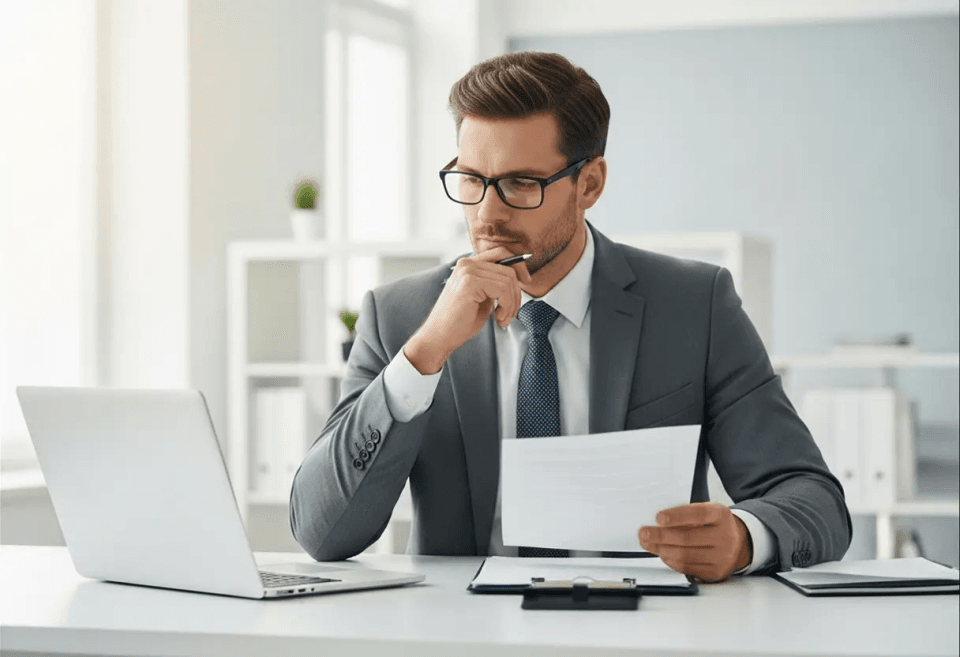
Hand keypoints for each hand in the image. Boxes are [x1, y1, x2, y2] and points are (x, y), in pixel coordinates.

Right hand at [404, 245, 532, 373]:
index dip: (518, 266)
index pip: (501, 253)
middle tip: (511, 313)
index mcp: (469, 265)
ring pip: (508, 280)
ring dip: (512, 304)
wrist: (439, 337)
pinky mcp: (470, 282)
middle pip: (509, 268)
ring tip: (503, 319)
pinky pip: (503, 289)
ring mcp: (468, 271)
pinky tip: (498, 318)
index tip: (526, 282)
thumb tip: (518, 279)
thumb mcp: (483, 298)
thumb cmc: (459, 322)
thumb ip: (495, 285)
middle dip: (517, 293)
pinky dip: (507, 306)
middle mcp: (467, 263)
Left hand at [638, 502, 751, 583]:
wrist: (738, 542)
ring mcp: (721, 556)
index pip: (698, 514)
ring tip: (648, 543)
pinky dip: (671, 561)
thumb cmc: (715, 524)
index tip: (658, 518)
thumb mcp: (707, 511)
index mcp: (720, 515)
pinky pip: (688, 568)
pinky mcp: (715, 571)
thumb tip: (657, 522)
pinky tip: (662, 554)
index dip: (677, 516)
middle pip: (688, 538)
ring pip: (685, 555)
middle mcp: (724, 536)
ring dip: (662, 549)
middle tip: (644, 533)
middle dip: (661, 536)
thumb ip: (686, 514)